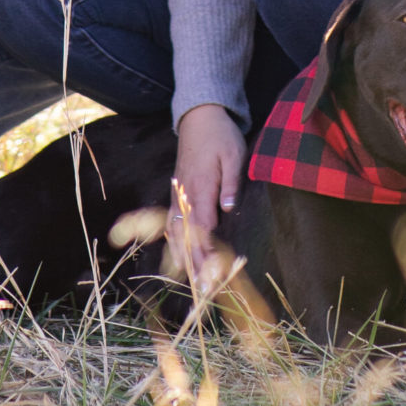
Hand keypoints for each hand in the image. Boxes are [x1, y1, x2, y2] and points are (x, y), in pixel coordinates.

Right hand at [170, 103, 245, 266]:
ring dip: (183, 257)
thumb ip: (230, 182)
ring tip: (190, 281)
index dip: (207, 252)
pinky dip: (173, 241)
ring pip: (175, 231)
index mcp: (201, 186)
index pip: (203, 227)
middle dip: (194, 264)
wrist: (199, 116)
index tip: (213, 274)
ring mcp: (178, 193)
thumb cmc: (220, 135)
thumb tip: (228, 208)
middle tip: (203, 289)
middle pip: (187, 235)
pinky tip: (177, 257)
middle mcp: (185, 193)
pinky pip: (171, 221)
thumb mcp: (233, 153)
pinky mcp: (176, 192)